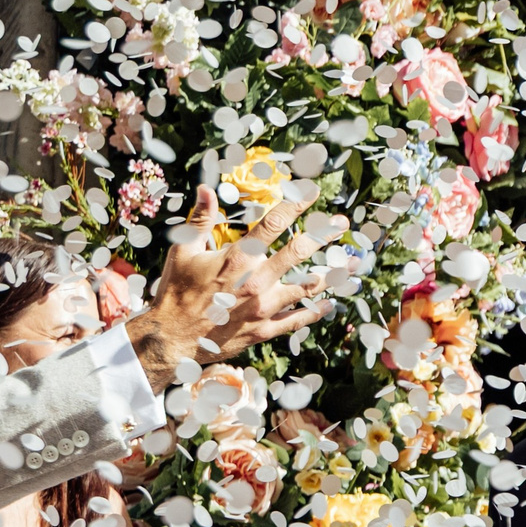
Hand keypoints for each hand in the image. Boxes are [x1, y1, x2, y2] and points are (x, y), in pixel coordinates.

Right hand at [125, 186, 328, 386]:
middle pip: (299, 253)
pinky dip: (316, 311)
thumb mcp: (183, 250)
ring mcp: (263, 308)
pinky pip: (297, 320)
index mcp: (239, 258)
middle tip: (342, 225)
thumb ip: (200, 219)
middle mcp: (257, 281)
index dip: (295, 205)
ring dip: (331, 275)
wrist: (173, 338)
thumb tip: (205, 188)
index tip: (312, 193)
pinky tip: (330, 303)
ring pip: (307, 288)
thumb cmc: (176, 291)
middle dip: (323, 236)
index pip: (273, 224)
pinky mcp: (264, 330)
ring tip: (352, 264)